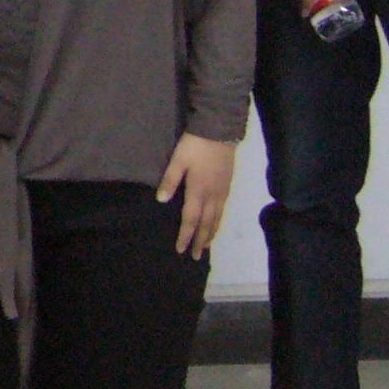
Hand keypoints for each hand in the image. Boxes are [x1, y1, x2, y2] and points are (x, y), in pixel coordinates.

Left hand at [158, 134, 237, 258]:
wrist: (220, 131)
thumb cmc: (195, 146)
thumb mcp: (178, 160)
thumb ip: (170, 180)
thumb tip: (161, 200)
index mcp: (198, 191)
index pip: (190, 219)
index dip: (185, 235)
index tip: (181, 249)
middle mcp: (212, 196)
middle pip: (206, 224)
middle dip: (200, 241)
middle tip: (196, 256)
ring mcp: (222, 192)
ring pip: (217, 219)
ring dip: (211, 234)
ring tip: (206, 246)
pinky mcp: (228, 186)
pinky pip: (223, 210)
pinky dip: (218, 222)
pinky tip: (215, 224)